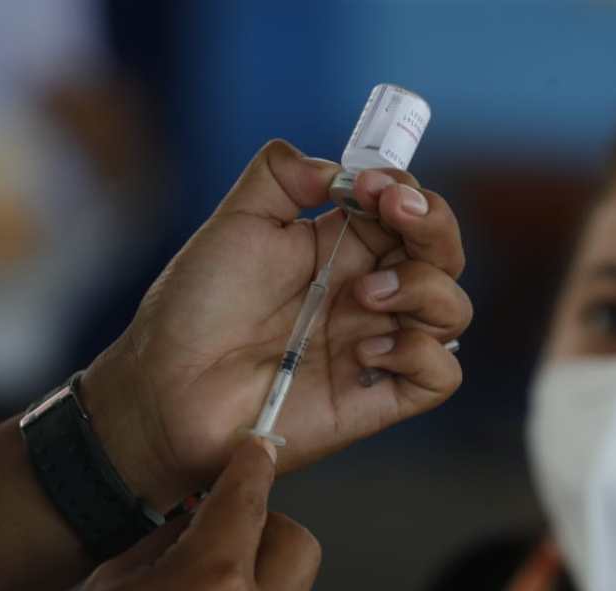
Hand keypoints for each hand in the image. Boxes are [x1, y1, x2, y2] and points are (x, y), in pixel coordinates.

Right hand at [0, 438, 320, 590]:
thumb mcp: (109, 584)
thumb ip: (166, 542)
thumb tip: (194, 517)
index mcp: (213, 582)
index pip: (251, 499)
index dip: (255, 464)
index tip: (258, 450)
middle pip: (300, 546)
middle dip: (269, 527)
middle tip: (224, 532)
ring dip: (265, 584)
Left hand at [81, 139, 469, 507]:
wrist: (163, 386)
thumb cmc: (193, 310)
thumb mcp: (233, 223)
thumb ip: (279, 176)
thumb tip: (334, 166)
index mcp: (340, 250)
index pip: (406, 211)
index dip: (402, 189)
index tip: (367, 185)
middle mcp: (366, 295)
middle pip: (443, 255)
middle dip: (434, 225)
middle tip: (395, 213)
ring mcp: (375, 346)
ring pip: (452, 311)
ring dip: (423, 287)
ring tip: (363, 294)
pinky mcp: (375, 398)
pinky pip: (441, 375)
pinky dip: (420, 353)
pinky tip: (365, 349)